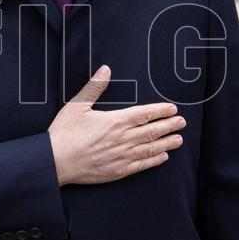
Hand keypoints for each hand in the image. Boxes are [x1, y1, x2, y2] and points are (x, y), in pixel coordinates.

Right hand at [48, 65, 184, 185]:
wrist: (55, 161)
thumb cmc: (64, 132)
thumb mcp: (77, 105)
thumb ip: (94, 87)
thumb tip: (105, 69)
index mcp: (115, 121)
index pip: (145, 114)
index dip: (161, 111)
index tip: (172, 109)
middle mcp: (123, 138)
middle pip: (152, 131)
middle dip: (169, 126)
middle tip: (182, 122)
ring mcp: (122, 156)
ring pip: (151, 148)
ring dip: (167, 143)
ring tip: (179, 139)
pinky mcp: (118, 170)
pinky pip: (142, 165)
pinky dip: (154, 160)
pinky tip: (163, 157)